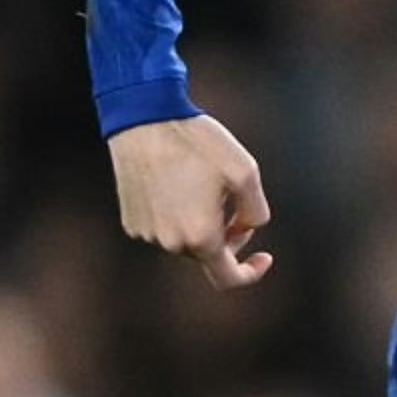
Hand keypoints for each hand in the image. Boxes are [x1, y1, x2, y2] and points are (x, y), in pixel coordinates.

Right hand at [108, 115, 273, 287]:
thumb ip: (257, 210)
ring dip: (199, 223)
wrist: (144, 118)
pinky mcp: (131, 221)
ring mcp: (147, 233)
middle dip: (228, 236)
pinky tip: (174, 182)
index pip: (228, 278)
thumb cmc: (197, 142)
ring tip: (198, 182)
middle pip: (208, 254)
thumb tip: (247, 227)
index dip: (250, 272)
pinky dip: (176, 215)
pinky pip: (163, 228)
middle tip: (233, 202)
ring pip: (185, 240)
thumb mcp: (245, 172)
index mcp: (200, 236)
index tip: (264, 257)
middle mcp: (170, 242)